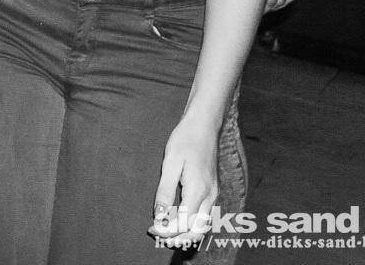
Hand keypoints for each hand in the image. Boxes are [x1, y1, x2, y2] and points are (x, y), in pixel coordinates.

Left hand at [150, 116, 220, 250]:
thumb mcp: (170, 164)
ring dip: (185, 232)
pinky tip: (176, 219)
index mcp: (199, 190)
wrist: (204, 126)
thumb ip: (165, 191)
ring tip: (164, 231)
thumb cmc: (185, 141)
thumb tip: (159, 214)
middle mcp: (210, 196)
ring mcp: (213, 194)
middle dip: (178, 238)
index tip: (151, 228)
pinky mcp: (211, 190)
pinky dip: (191, 223)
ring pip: (202, 224)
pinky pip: (203, 214)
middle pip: (197, 229)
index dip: (167, 230)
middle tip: (157, 236)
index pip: (184, 222)